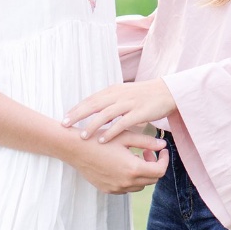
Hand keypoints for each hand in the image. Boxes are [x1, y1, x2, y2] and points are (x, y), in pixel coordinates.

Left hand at [62, 79, 177, 142]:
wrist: (166, 92)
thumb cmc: (143, 96)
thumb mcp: (123, 94)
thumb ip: (109, 101)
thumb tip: (92, 111)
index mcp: (113, 90)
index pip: (91, 99)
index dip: (77, 109)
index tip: (64, 119)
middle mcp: (119, 95)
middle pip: (94, 105)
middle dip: (78, 115)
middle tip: (64, 125)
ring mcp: (129, 103)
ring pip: (106, 114)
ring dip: (92, 125)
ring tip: (82, 136)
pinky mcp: (140, 112)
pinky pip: (122, 123)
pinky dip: (111, 131)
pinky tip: (102, 139)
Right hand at [67, 128, 169, 193]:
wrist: (75, 149)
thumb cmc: (100, 138)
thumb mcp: (126, 136)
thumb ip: (147, 142)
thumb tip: (162, 145)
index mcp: (132, 169)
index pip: (159, 171)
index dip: (164, 160)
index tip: (162, 150)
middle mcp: (125, 182)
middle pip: (152, 180)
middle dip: (154, 166)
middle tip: (148, 151)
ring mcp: (115, 188)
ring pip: (140, 185)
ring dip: (143, 173)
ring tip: (135, 156)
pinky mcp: (107, 189)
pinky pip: (126, 188)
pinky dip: (131, 178)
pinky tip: (123, 164)